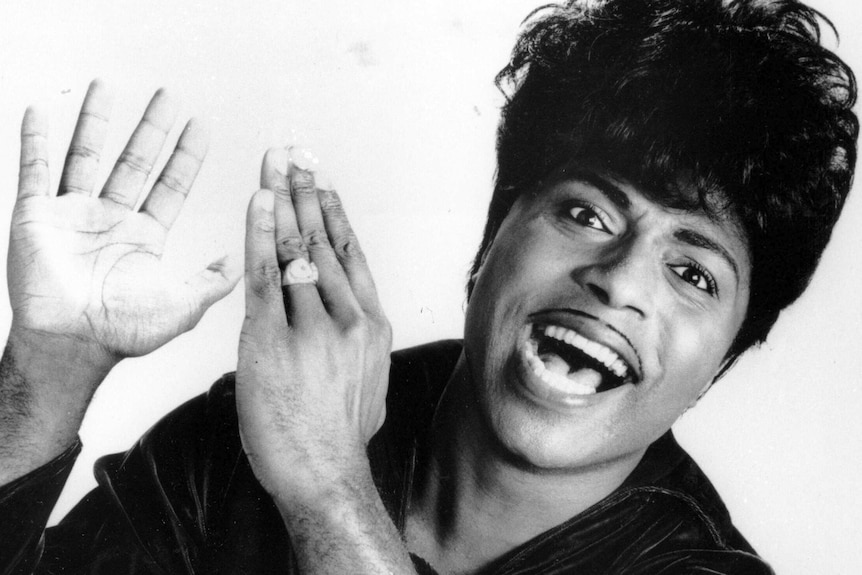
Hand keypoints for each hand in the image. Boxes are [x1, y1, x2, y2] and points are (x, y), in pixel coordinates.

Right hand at [8, 80, 238, 380]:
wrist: (70, 347)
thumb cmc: (122, 334)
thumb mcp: (182, 307)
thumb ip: (212, 282)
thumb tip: (240, 261)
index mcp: (144, 236)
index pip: (170, 185)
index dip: (185, 156)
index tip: (200, 125)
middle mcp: (110, 219)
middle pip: (134, 161)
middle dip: (151, 128)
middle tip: (168, 95)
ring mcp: (72, 215)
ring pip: (85, 156)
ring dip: (96, 121)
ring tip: (106, 86)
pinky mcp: (35, 217)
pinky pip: (34, 170)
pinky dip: (34, 141)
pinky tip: (38, 112)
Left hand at [236, 148, 390, 502]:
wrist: (325, 474)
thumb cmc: (341, 435)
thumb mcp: (367, 382)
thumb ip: (357, 347)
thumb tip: (350, 328)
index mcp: (373, 325)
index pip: (352, 255)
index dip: (336, 213)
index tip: (325, 183)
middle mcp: (350, 317)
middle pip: (326, 241)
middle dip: (309, 192)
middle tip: (298, 155)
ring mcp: (315, 327)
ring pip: (299, 249)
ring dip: (286, 199)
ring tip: (278, 163)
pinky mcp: (274, 340)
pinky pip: (266, 274)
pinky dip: (262, 233)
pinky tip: (260, 201)